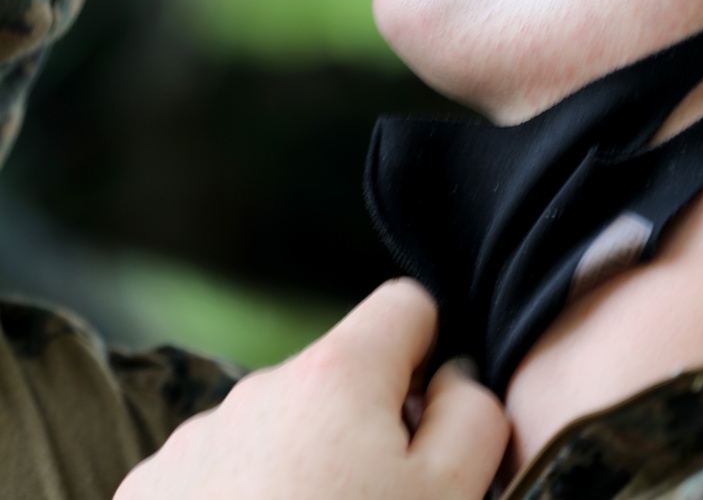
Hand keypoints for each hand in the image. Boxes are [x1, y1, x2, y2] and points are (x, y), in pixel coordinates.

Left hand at [114, 280, 509, 499]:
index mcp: (335, 375)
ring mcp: (192, 444)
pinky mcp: (146, 496)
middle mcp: (257, 389)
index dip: (432, 357)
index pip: (405, 308)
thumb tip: (454, 377)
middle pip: (335, 382)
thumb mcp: (450, 499)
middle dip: (360, 432)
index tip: (430, 423)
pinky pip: (213, 478)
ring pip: (274, 433)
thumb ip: (470, 416)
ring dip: (299, 473)